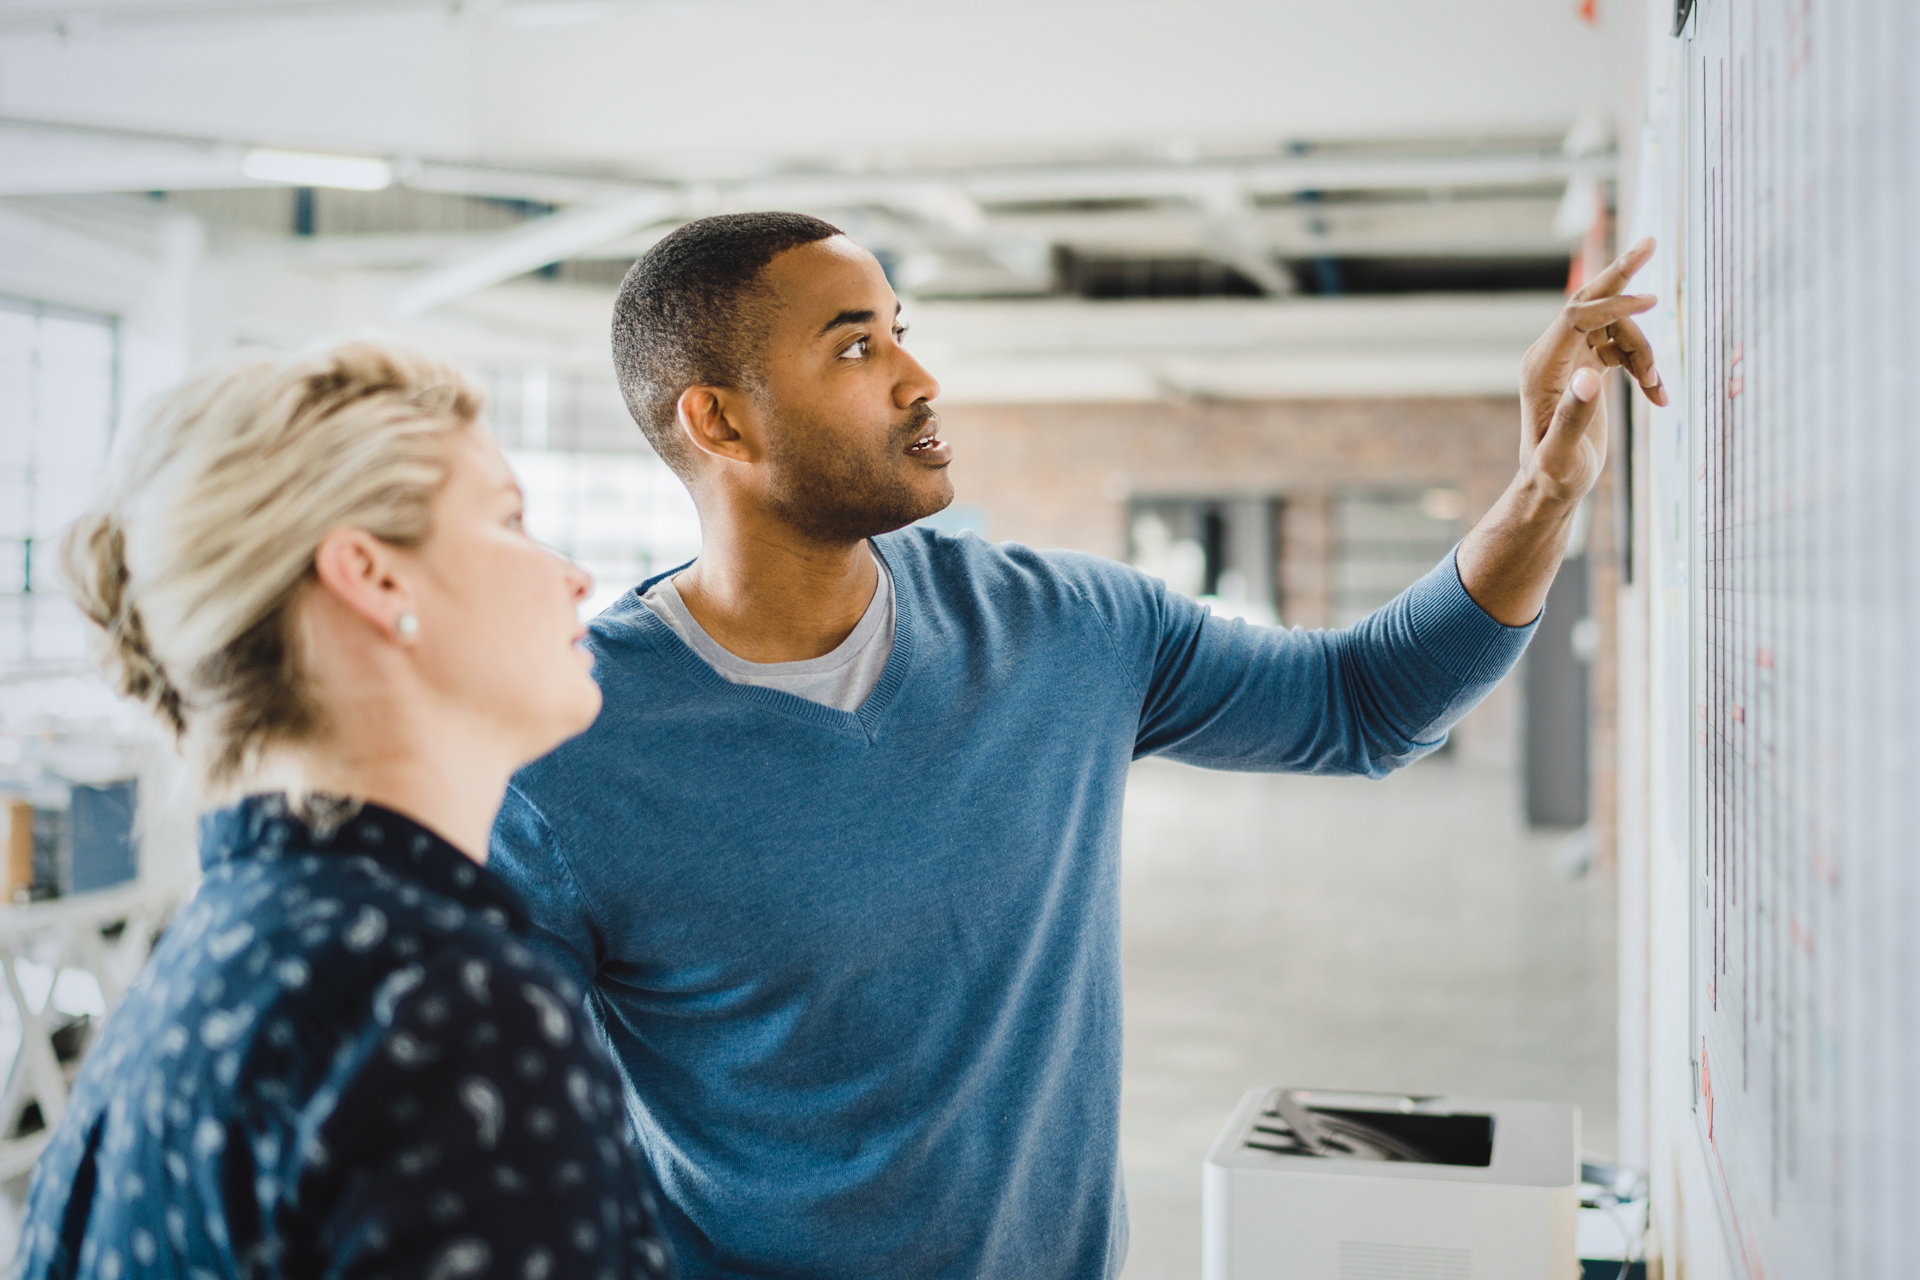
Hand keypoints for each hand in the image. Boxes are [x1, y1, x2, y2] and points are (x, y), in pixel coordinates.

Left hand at [1517, 237, 1667, 507]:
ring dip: (1646, 352)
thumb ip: (1573, 417)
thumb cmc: (1554, 477)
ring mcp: (1569, 359)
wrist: (1550, 488)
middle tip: (1652, 241)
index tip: (1655, 302)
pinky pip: (1621, 349)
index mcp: (1540, 367)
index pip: (1577, 316)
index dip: (1614, 304)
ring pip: (1617, 330)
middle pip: (1588, 302)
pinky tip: (1659, 395)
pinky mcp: (1586, 368)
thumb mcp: (1562, 456)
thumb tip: (1590, 377)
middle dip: (1622, 274)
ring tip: (1658, 389)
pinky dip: (1644, 366)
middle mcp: (1551, 356)